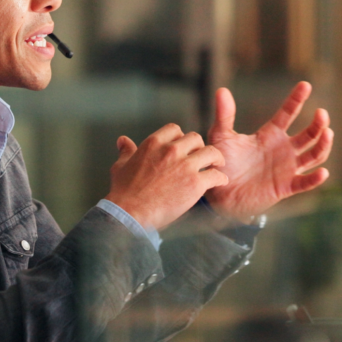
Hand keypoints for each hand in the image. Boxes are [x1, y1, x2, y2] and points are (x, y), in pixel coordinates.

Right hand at [105, 123, 227, 230]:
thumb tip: (123, 141)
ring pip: (211, 152)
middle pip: (195, 138)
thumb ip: (126, 151)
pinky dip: (220, 178)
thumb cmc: (125, 192)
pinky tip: (219, 181)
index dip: (181, 137)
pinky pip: (216, 175)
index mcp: (154, 143)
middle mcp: (171, 150)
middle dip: (199, 147)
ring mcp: (185, 166)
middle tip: (200, 157)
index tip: (183, 146)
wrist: (131, 212)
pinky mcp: (195, 183)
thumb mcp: (121, 166)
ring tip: (216, 165)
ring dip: (215, 158)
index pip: (174, 129)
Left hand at [204, 81, 332, 221]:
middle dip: (318, 123)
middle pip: (309, 134)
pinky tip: (323, 172)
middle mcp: (283, 149)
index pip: (287, 113)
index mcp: (270, 134)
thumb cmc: (222, 163)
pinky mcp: (285, 187)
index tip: (305, 85)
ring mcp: (287, 168)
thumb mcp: (221, 137)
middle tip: (322, 113)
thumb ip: (224, 115)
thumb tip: (221, 90)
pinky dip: (315, 179)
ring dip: (323, 145)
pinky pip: (305, 183)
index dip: (296, 99)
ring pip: (314, 155)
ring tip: (327, 132)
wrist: (219, 193)